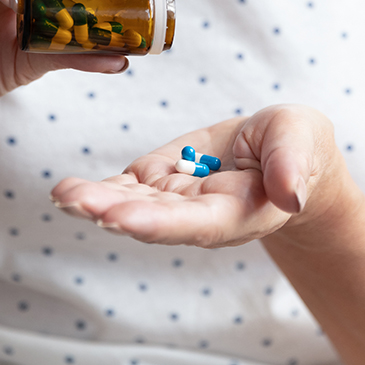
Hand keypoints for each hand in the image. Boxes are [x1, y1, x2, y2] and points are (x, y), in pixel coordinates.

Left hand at [49, 105, 345, 246]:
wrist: (281, 148)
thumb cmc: (297, 145)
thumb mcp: (301, 141)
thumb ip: (292, 165)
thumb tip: (292, 198)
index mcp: (238, 212)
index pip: (195, 223)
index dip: (158, 223)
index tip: (122, 218)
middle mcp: (200, 215)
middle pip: (153, 218)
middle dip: (114, 211)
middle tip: (78, 203)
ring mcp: (176, 199)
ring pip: (132, 204)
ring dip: (95, 201)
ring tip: (63, 195)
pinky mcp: (160, 180)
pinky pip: (125, 189)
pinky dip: (97, 189)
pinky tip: (65, 192)